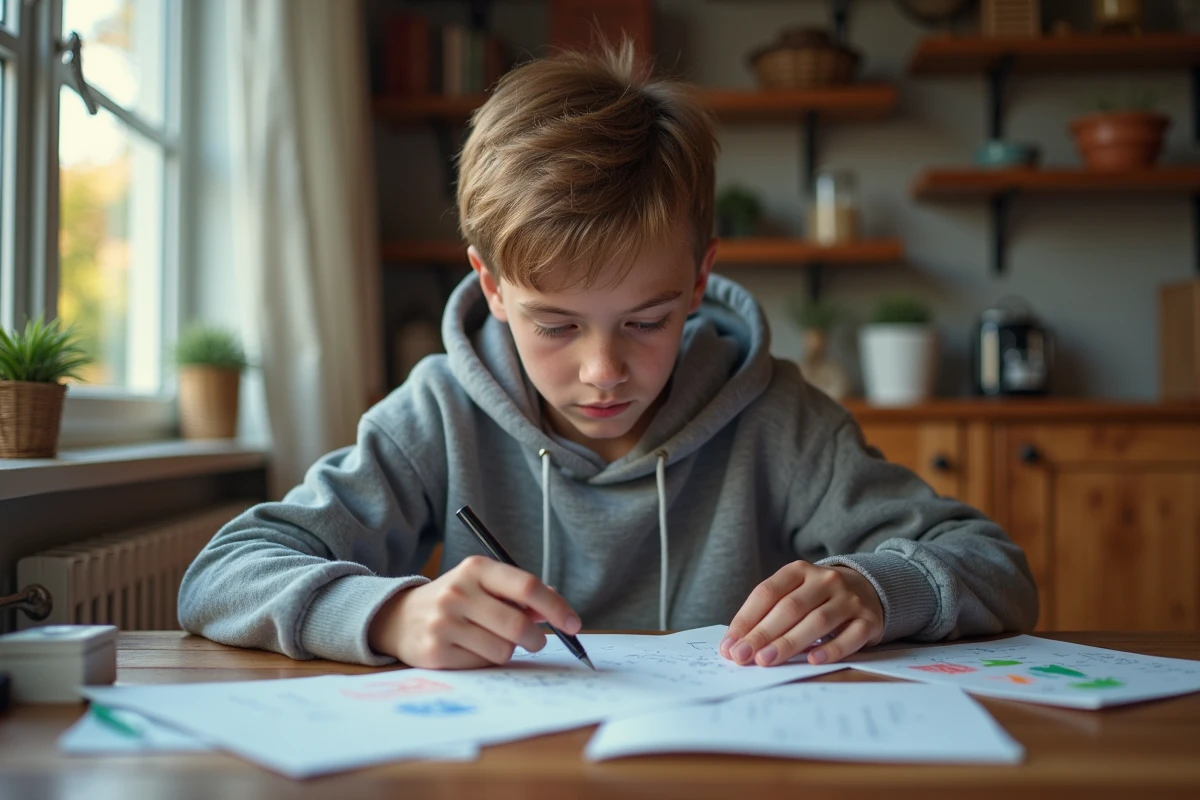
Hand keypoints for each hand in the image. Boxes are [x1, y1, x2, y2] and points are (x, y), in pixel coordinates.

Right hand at [367, 555, 581, 668]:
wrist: (399, 617)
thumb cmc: (456, 600)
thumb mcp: (483, 585)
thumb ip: (519, 594)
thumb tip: (558, 608)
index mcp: (476, 568)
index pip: (527, 587)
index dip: (556, 607)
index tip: (573, 624)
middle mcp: (458, 592)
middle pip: (518, 625)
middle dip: (536, 638)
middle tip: (536, 641)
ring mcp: (444, 623)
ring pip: (503, 650)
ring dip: (508, 651)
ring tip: (491, 640)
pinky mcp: (436, 652)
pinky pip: (481, 665)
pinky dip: (485, 661)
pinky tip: (470, 649)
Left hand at [719, 562, 883, 666]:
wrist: (869, 588)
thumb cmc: (818, 597)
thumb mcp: (795, 592)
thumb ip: (769, 613)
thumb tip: (738, 643)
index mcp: (799, 570)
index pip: (767, 593)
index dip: (746, 619)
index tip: (729, 644)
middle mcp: (825, 580)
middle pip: (789, 608)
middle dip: (762, 634)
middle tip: (742, 656)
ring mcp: (849, 599)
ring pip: (817, 622)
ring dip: (789, 643)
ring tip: (766, 661)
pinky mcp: (869, 620)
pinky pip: (850, 636)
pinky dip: (831, 649)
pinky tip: (813, 661)